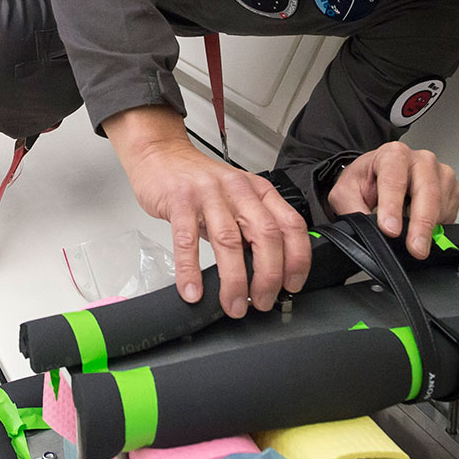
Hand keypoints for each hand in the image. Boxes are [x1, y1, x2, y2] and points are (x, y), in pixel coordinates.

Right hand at [108, 108, 310, 319]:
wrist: (161, 154)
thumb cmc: (199, 181)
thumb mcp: (235, 199)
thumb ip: (251, 228)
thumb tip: (265, 271)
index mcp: (258, 191)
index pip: (291, 225)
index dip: (297, 259)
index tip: (291, 285)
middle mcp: (238, 190)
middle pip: (265, 235)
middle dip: (268, 276)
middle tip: (262, 302)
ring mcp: (208, 194)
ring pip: (229, 241)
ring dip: (234, 280)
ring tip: (233, 304)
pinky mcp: (179, 200)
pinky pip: (187, 240)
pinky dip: (190, 270)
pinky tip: (193, 291)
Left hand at [326, 141, 458, 258]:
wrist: (378, 175)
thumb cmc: (366, 180)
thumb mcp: (346, 193)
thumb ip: (354, 209)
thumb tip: (370, 230)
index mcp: (392, 155)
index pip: (394, 179)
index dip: (392, 206)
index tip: (390, 230)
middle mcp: (420, 159)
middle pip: (427, 190)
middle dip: (421, 224)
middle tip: (415, 248)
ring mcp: (440, 173)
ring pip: (441, 204)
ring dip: (429, 228)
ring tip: (413, 238)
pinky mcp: (452, 189)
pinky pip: (451, 213)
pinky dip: (438, 226)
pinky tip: (422, 226)